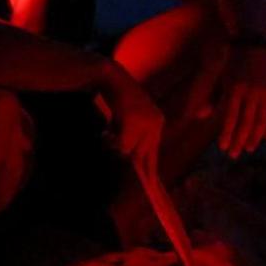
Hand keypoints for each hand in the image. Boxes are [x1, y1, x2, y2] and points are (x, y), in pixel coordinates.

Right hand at [98, 63, 165, 181]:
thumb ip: (130, 137)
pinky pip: (122, 143)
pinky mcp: (135, 120)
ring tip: (108, 132)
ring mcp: (146, 121)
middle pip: (145, 156)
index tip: (153, 186)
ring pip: (129, 151)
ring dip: (115, 144)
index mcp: (158, 122)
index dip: (152, 170)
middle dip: (145, 174)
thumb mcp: (126, 121)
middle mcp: (157, 122)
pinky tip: (107, 129)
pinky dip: (111, 139)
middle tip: (149, 189)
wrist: (109, 77)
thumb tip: (129, 156)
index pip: (155, 152)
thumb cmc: (115, 100)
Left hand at [204, 44, 265, 157]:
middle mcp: (251, 93)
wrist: (254, 46)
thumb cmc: (232, 64)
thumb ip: (211, 97)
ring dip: (255, 138)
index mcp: (234, 89)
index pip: (231, 118)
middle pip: (246, 123)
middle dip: (240, 141)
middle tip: (235, 154)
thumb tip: (202, 117)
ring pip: (262, 121)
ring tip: (250, 149)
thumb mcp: (218, 78)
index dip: (227, 135)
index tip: (223, 148)